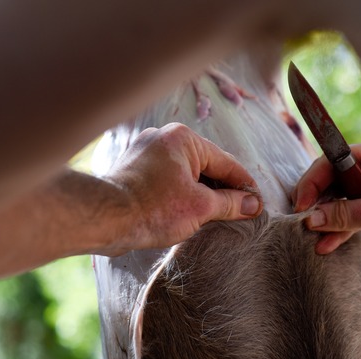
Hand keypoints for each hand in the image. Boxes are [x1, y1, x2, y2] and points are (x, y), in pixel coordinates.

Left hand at [104, 123, 261, 251]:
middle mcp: (164, 137)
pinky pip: (168, 178)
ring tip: (214, 215)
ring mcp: (146, 151)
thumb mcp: (200, 207)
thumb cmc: (151, 209)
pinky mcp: (134, 168)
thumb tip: (252, 204)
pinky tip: (187, 211)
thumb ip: (230, 203)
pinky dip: (180, 192)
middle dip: (222, 190)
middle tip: (239, 212)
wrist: (103, 218)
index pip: (226, 163)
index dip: (244, 186)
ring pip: (186, 172)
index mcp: (184, 139)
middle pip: (206, 166)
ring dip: (201, 192)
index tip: (257, 204)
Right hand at [292, 136, 360, 255]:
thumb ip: (346, 215)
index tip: (300, 205)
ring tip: (312, 239)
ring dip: (330, 221)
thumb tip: (312, 218)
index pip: (334, 161)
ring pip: (344, 201)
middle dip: (319, 203)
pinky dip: (343, 229)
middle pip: (336, 181)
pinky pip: (355, 215)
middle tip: (301, 222)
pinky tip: (327, 244)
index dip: (313, 182)